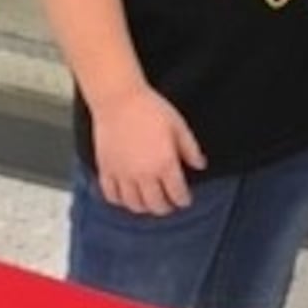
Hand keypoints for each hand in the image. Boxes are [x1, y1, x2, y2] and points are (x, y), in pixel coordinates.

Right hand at [91, 86, 206, 212]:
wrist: (119, 99)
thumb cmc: (150, 109)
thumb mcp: (178, 126)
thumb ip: (191, 149)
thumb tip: (200, 165)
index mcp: (165, 164)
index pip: (177, 194)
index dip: (183, 200)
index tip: (185, 200)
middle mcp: (143, 175)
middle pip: (156, 204)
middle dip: (165, 207)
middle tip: (169, 204)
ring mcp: (123, 175)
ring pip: (134, 205)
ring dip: (144, 207)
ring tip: (149, 202)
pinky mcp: (106, 170)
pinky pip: (111, 196)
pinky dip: (119, 201)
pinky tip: (125, 197)